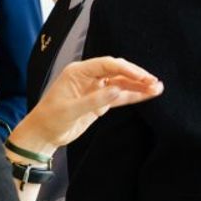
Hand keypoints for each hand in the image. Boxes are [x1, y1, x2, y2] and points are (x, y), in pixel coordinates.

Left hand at [12, 56, 162, 154]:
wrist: (43, 135)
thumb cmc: (50, 119)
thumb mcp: (71, 110)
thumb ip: (95, 100)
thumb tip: (118, 90)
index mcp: (79, 72)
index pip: (107, 64)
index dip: (126, 69)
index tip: (142, 76)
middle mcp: (89, 77)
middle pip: (118, 71)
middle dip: (137, 76)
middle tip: (154, 82)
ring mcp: (96, 89)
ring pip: (122, 83)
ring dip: (139, 86)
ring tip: (158, 87)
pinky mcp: (100, 101)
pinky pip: (120, 96)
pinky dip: (134, 96)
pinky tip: (148, 95)